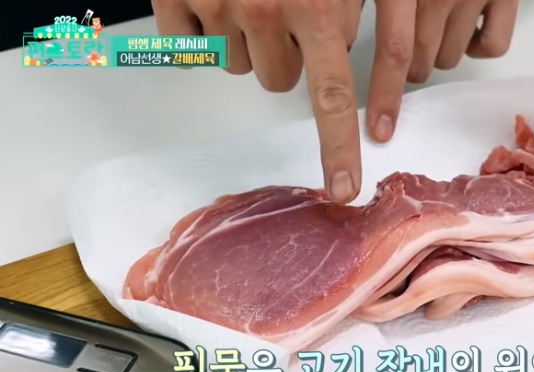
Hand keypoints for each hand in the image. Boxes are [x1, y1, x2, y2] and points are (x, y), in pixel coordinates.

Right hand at [151, 0, 364, 203]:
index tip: (344, 188)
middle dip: (283, 51)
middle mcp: (266, 9)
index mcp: (315, 6)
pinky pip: (188, 48)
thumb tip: (343, 52)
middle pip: (277, 80)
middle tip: (280, 8)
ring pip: (235, 64)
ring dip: (242, 37)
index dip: (338, 147)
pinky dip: (194, 30)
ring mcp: (217, 5)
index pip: (332, 96)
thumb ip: (342, 12)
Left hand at [366, 0, 518, 142]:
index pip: (394, 52)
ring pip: (450, 58)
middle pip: (422, 64)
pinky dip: (479, 45)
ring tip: (434, 23)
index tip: (380, 131)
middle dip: (407, 68)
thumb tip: (342, 44)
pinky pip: (493, 47)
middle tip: (403, 46)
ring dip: (438, 54)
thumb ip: (354, 4)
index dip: (385, 96)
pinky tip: (469, 24)